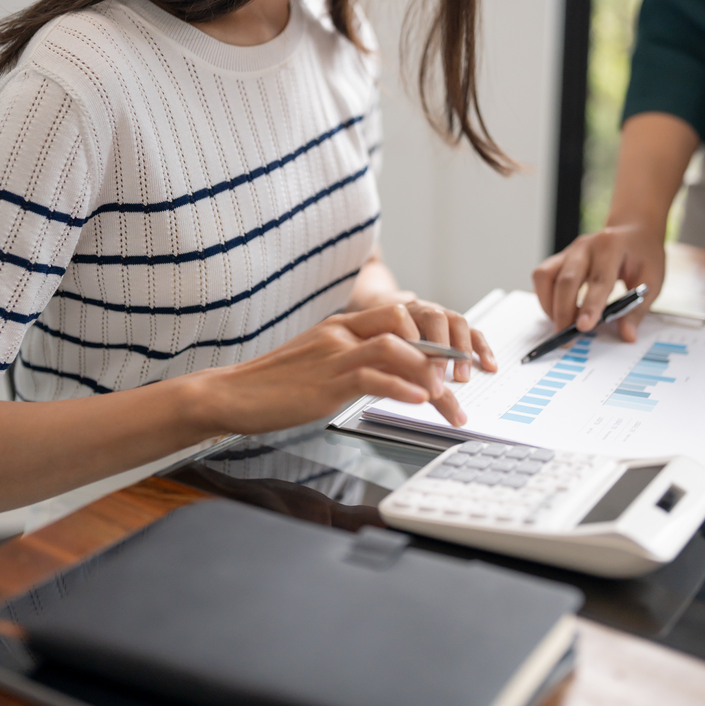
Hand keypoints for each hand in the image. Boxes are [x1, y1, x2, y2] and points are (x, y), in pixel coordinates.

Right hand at [192, 302, 466, 435]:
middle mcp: (342, 333)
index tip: (458, 360)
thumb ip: (354, 361)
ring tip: (449, 399)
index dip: (434, 332)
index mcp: (343, 326)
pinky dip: (401, 387)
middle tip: (464, 379)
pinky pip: (371, 376)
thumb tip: (394, 375)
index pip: (401, 313)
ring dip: (430, 374)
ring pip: (397, 350)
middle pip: (407, 323)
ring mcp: (333, 355)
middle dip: (442, 349)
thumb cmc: (274, 386)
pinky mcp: (325, 381)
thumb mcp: (320, 364)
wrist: (230, 395)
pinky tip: (420, 400)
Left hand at [396, 294, 496, 382]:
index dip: (415, 344)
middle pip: (437, 319)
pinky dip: (482, 349)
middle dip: (442, 348)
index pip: (410, 321)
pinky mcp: (457, 327)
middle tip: (439, 376)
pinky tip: (490, 366)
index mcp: (404, 310)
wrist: (390, 311)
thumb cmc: (387, 331)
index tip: (419, 368)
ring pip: (458, 323)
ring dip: (463, 350)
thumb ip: (389, 350)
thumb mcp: (382, 339)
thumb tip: (396, 375)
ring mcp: (444, 315)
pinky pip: (473, 334)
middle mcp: (426, 309)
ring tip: (463, 377)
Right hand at [533, 223, 665, 341]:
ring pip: (546, 276)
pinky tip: (557, 312)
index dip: (590, 305)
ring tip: (561, 325)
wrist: (633, 230)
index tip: (583, 328)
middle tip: (567, 338)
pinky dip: (545, 297)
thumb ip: (638, 309)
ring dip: (549, 304)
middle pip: (566, 279)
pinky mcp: (560, 257)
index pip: (599, 279)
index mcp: (611, 246)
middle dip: (563, 311)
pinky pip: (542, 276)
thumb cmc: (643, 255)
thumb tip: (627, 336)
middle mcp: (586, 245)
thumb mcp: (652, 280)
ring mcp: (570, 250)